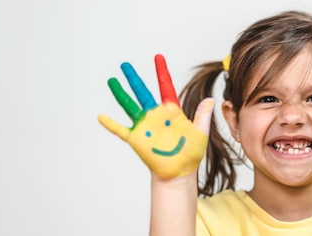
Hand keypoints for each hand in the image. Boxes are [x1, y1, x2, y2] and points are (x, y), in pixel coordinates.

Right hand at [98, 54, 213, 178]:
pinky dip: (111, 124)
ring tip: (111, 81)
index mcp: (171, 110)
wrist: (180, 172)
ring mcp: (145, 126)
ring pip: (129, 105)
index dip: (161, 71)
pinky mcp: (137, 139)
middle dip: (134, 78)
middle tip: (125, 64)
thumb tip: (210, 99)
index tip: (158, 57)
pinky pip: (121, 130)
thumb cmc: (190, 153)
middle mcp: (156, 115)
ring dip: (120, 93)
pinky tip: (101, 116)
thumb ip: (202, 116)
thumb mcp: (200, 133)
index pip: (165, 86)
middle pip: (142, 91)